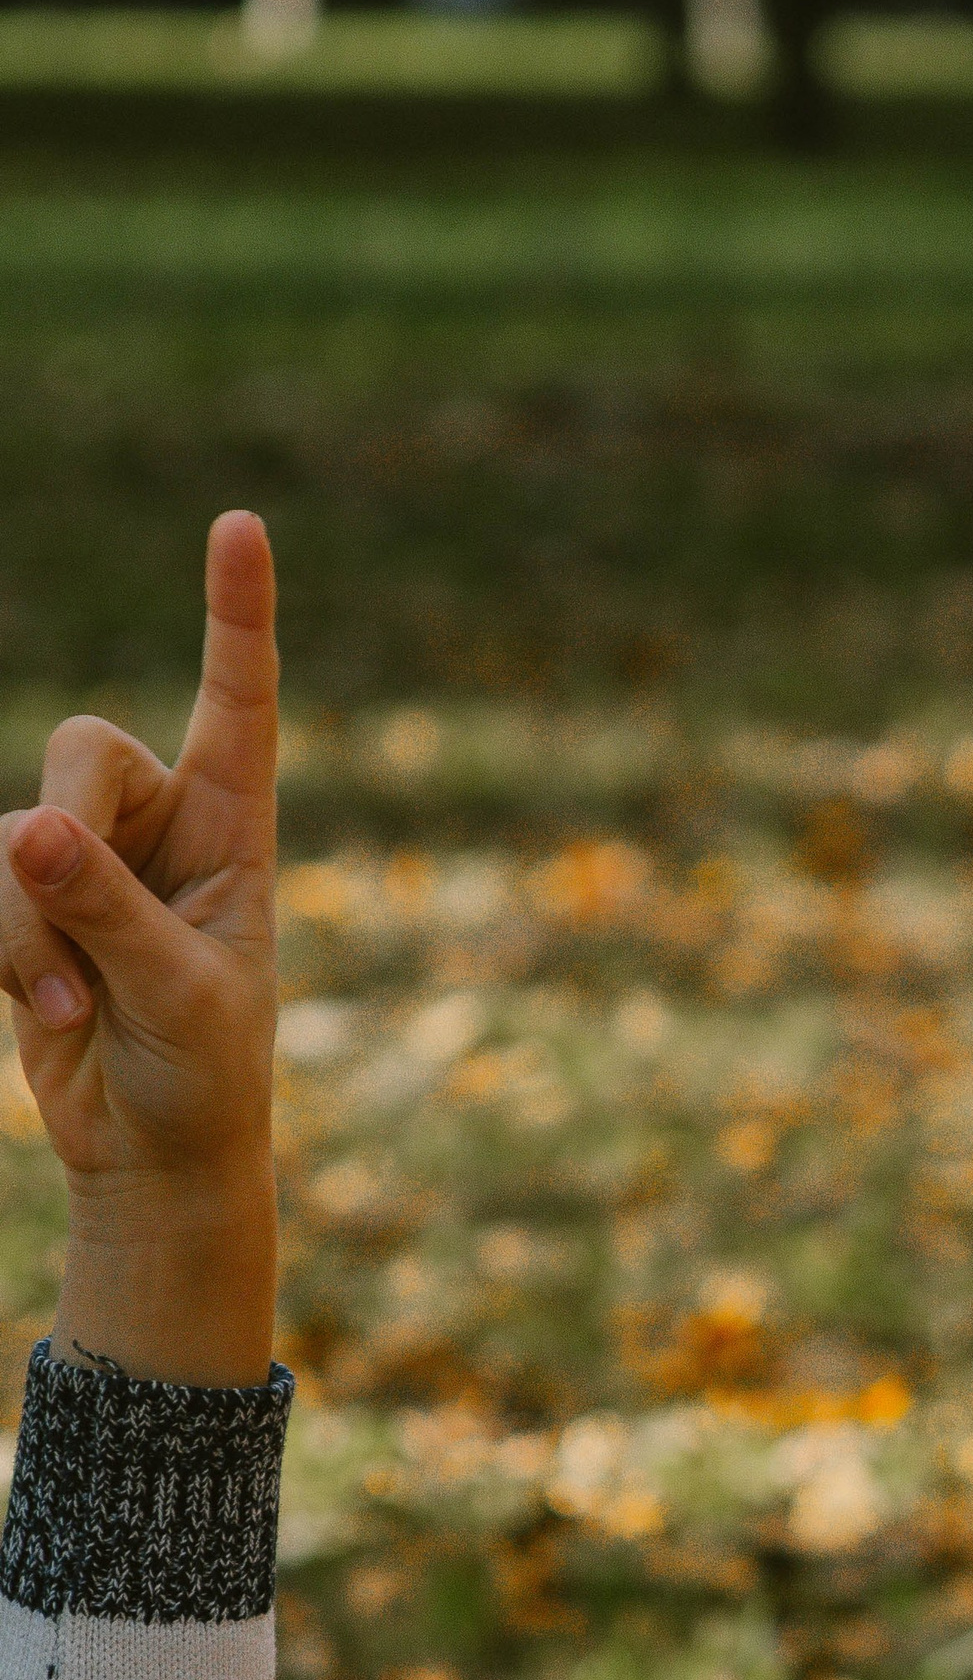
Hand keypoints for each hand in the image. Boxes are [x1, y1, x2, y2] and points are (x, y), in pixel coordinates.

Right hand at [6, 511, 278, 1384]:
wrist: (153, 1153)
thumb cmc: (202, 1076)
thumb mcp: (177, 997)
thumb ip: (106, 912)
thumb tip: (29, 834)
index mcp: (237, 831)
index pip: (241, 705)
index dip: (236, 616)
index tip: (241, 526)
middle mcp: (162, 826)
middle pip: (84, 749)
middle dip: (65, 837)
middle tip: (76, 929)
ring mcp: (87, 859)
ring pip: (17, 829)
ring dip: (29, 927)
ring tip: (74, 1011)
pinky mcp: (26, 902)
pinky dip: (3, 952)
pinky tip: (48, 1017)